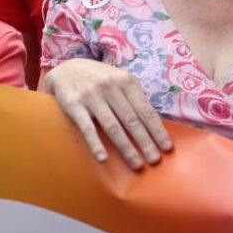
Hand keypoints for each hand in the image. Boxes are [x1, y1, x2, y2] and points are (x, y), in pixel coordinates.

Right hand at [40, 58, 172, 167]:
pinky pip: (87, 128)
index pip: (145, 110)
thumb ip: (133, 97)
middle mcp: (110, 87)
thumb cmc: (99, 78)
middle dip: (145, 142)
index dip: (157, 130)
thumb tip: (154, 123)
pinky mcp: (74, 105)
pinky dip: (96, 144)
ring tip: (136, 164)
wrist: (66, 68)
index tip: (167, 147)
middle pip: (132, 120)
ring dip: (126, 147)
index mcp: (126, 81)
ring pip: (113, 127)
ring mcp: (91, 96)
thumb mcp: (119, 80)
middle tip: (154, 160)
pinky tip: (104, 159)